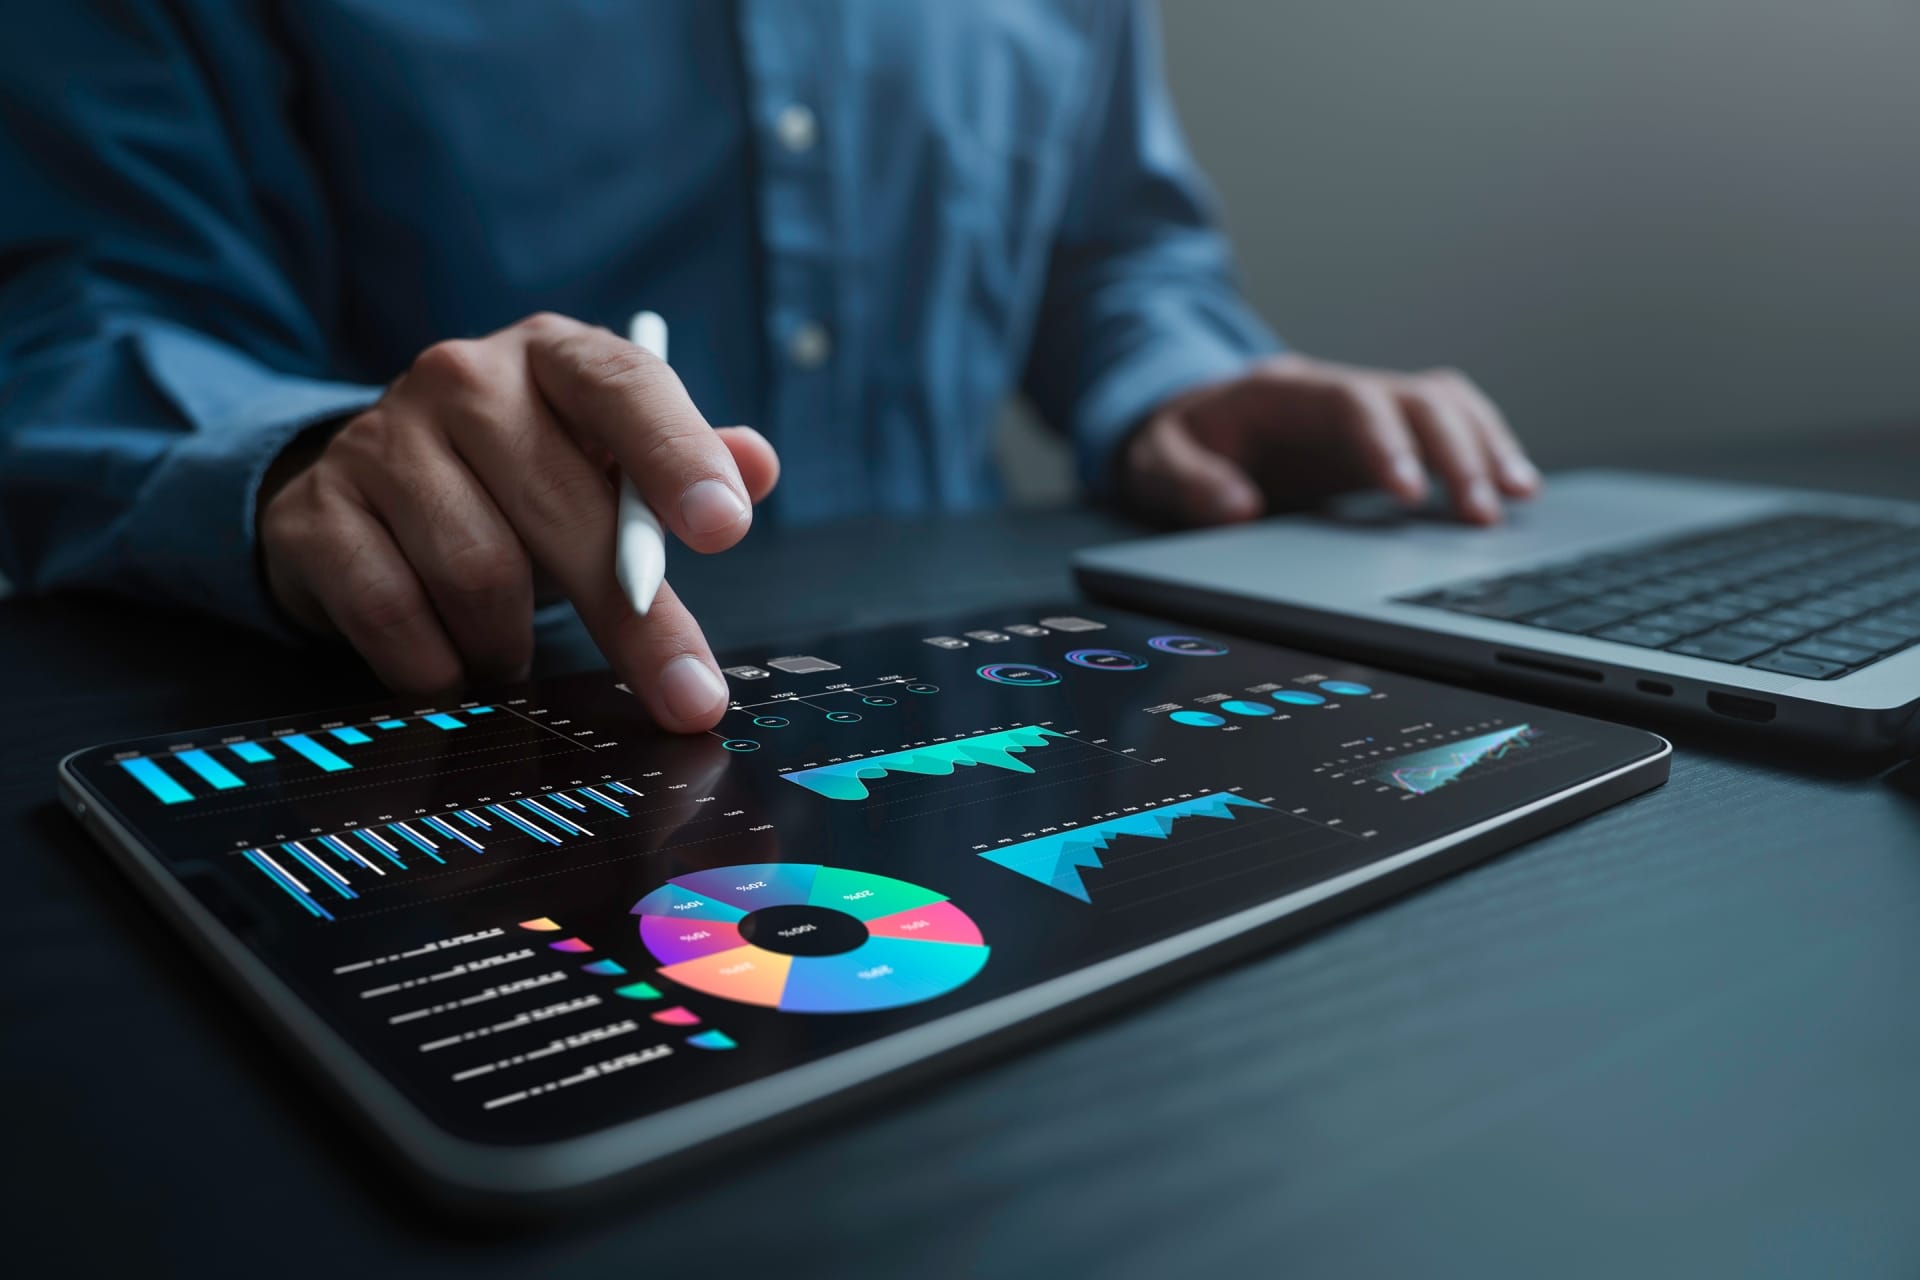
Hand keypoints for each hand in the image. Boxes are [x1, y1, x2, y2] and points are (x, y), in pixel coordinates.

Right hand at [258, 312, 779, 731]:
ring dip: (513, 643)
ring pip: (478, 572)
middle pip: (562, 507)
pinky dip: (439, 666)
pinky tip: (454, 664)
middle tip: (688, 699)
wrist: (371, 484)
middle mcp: (462, 378)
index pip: (624, 386)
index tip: (724, 528)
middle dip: (637, 622)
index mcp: (554, 355)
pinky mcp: (314, 512)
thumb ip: (686, 464)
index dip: (677, 454)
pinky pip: (394, 616)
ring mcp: (378, 440)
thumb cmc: (525, 476)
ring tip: (516, 652)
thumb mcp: (610, 460)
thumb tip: (755, 466)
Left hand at [1119, 353, 1538, 525]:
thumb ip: (1189, 483)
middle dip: (1456, 452)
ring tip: (1517, 497)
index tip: (1409, 493)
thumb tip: (1237, 509)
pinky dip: (1484, 452)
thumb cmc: (1174, 441)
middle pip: (1418, 399)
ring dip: (1485, 447)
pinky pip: (1447, 430)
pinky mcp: (1386, 438)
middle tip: (1482, 513)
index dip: (1386, 442)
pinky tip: (1511, 491)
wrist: (1185, 425)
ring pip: (1446, 407)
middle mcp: (1338, 392)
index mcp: (1285, 392)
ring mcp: (1368, 412)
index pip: (1353, 403)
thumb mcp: (1155, 461)